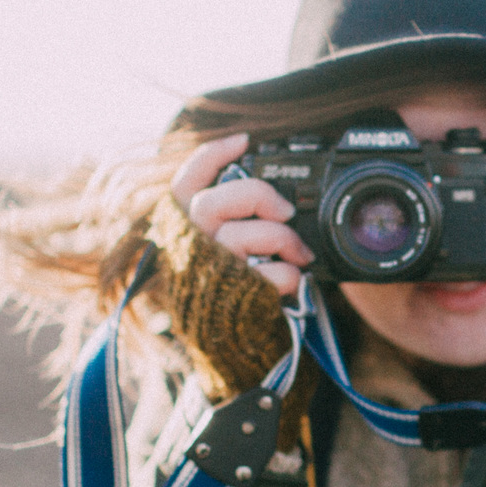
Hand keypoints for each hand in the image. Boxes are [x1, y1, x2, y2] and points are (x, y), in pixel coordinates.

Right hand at [167, 132, 314, 296]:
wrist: (234, 345)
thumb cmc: (234, 287)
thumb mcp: (224, 248)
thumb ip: (232, 218)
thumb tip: (270, 191)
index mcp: (186, 229)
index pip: (184, 184)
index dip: (210, 156)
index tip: (244, 141)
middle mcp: (192, 248)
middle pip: (209, 204)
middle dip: (257, 197)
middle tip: (286, 211)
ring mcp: (210, 273)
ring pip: (239, 237)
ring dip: (283, 239)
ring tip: (301, 253)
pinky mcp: (235, 298)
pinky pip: (267, 275)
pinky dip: (288, 275)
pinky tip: (292, 279)